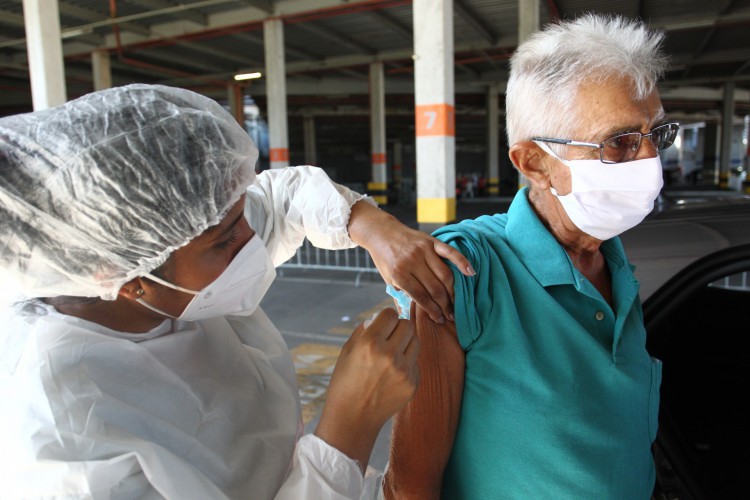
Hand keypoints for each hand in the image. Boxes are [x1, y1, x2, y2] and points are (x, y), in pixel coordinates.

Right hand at [315, 308, 418, 469]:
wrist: (352, 419)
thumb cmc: (345, 382)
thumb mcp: (347, 351)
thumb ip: (364, 330)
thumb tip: (379, 317)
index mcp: (370, 343)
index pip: (391, 314)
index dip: (385, 317)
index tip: (382, 324)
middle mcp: (389, 355)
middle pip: (407, 325)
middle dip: (398, 327)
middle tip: (389, 337)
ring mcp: (404, 370)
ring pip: (416, 340)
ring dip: (405, 342)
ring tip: (392, 353)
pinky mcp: (413, 383)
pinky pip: (415, 361)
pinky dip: (406, 362)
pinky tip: (392, 374)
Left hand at [348, 201, 474, 323]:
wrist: (382, 233)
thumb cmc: (385, 259)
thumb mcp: (388, 279)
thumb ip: (401, 295)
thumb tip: (410, 316)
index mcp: (399, 274)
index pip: (421, 297)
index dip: (432, 310)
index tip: (439, 319)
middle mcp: (412, 262)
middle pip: (435, 288)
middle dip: (444, 305)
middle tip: (450, 315)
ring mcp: (423, 250)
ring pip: (445, 275)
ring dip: (453, 292)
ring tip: (456, 303)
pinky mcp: (431, 241)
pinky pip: (450, 252)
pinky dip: (462, 262)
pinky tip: (471, 273)